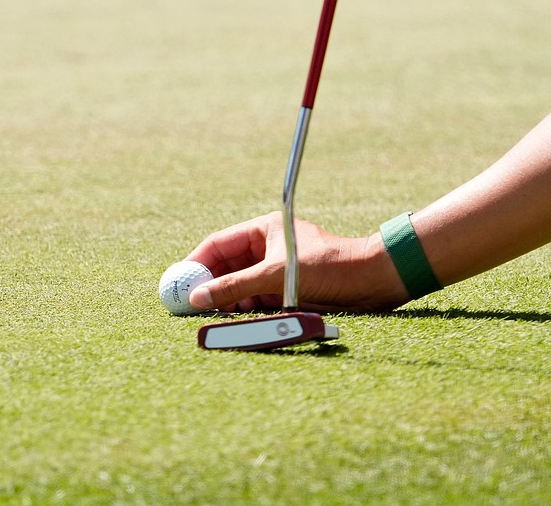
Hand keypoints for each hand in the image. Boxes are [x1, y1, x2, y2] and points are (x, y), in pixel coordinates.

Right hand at [185, 211, 407, 312]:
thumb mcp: (277, 275)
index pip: (218, 245)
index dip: (196, 264)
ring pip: (240, 288)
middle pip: (226, 268)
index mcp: (263, 230)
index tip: (178, 283)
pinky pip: (256, 301)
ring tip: (211, 315)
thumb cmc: (331, 267)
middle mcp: (267, 249)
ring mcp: (276, 272)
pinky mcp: (286, 292)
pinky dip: (245, 311)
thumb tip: (198, 298)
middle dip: (208, 286)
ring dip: (227, 301)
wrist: (373, 283)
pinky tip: (236, 319)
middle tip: (187, 306)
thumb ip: (236, 286)